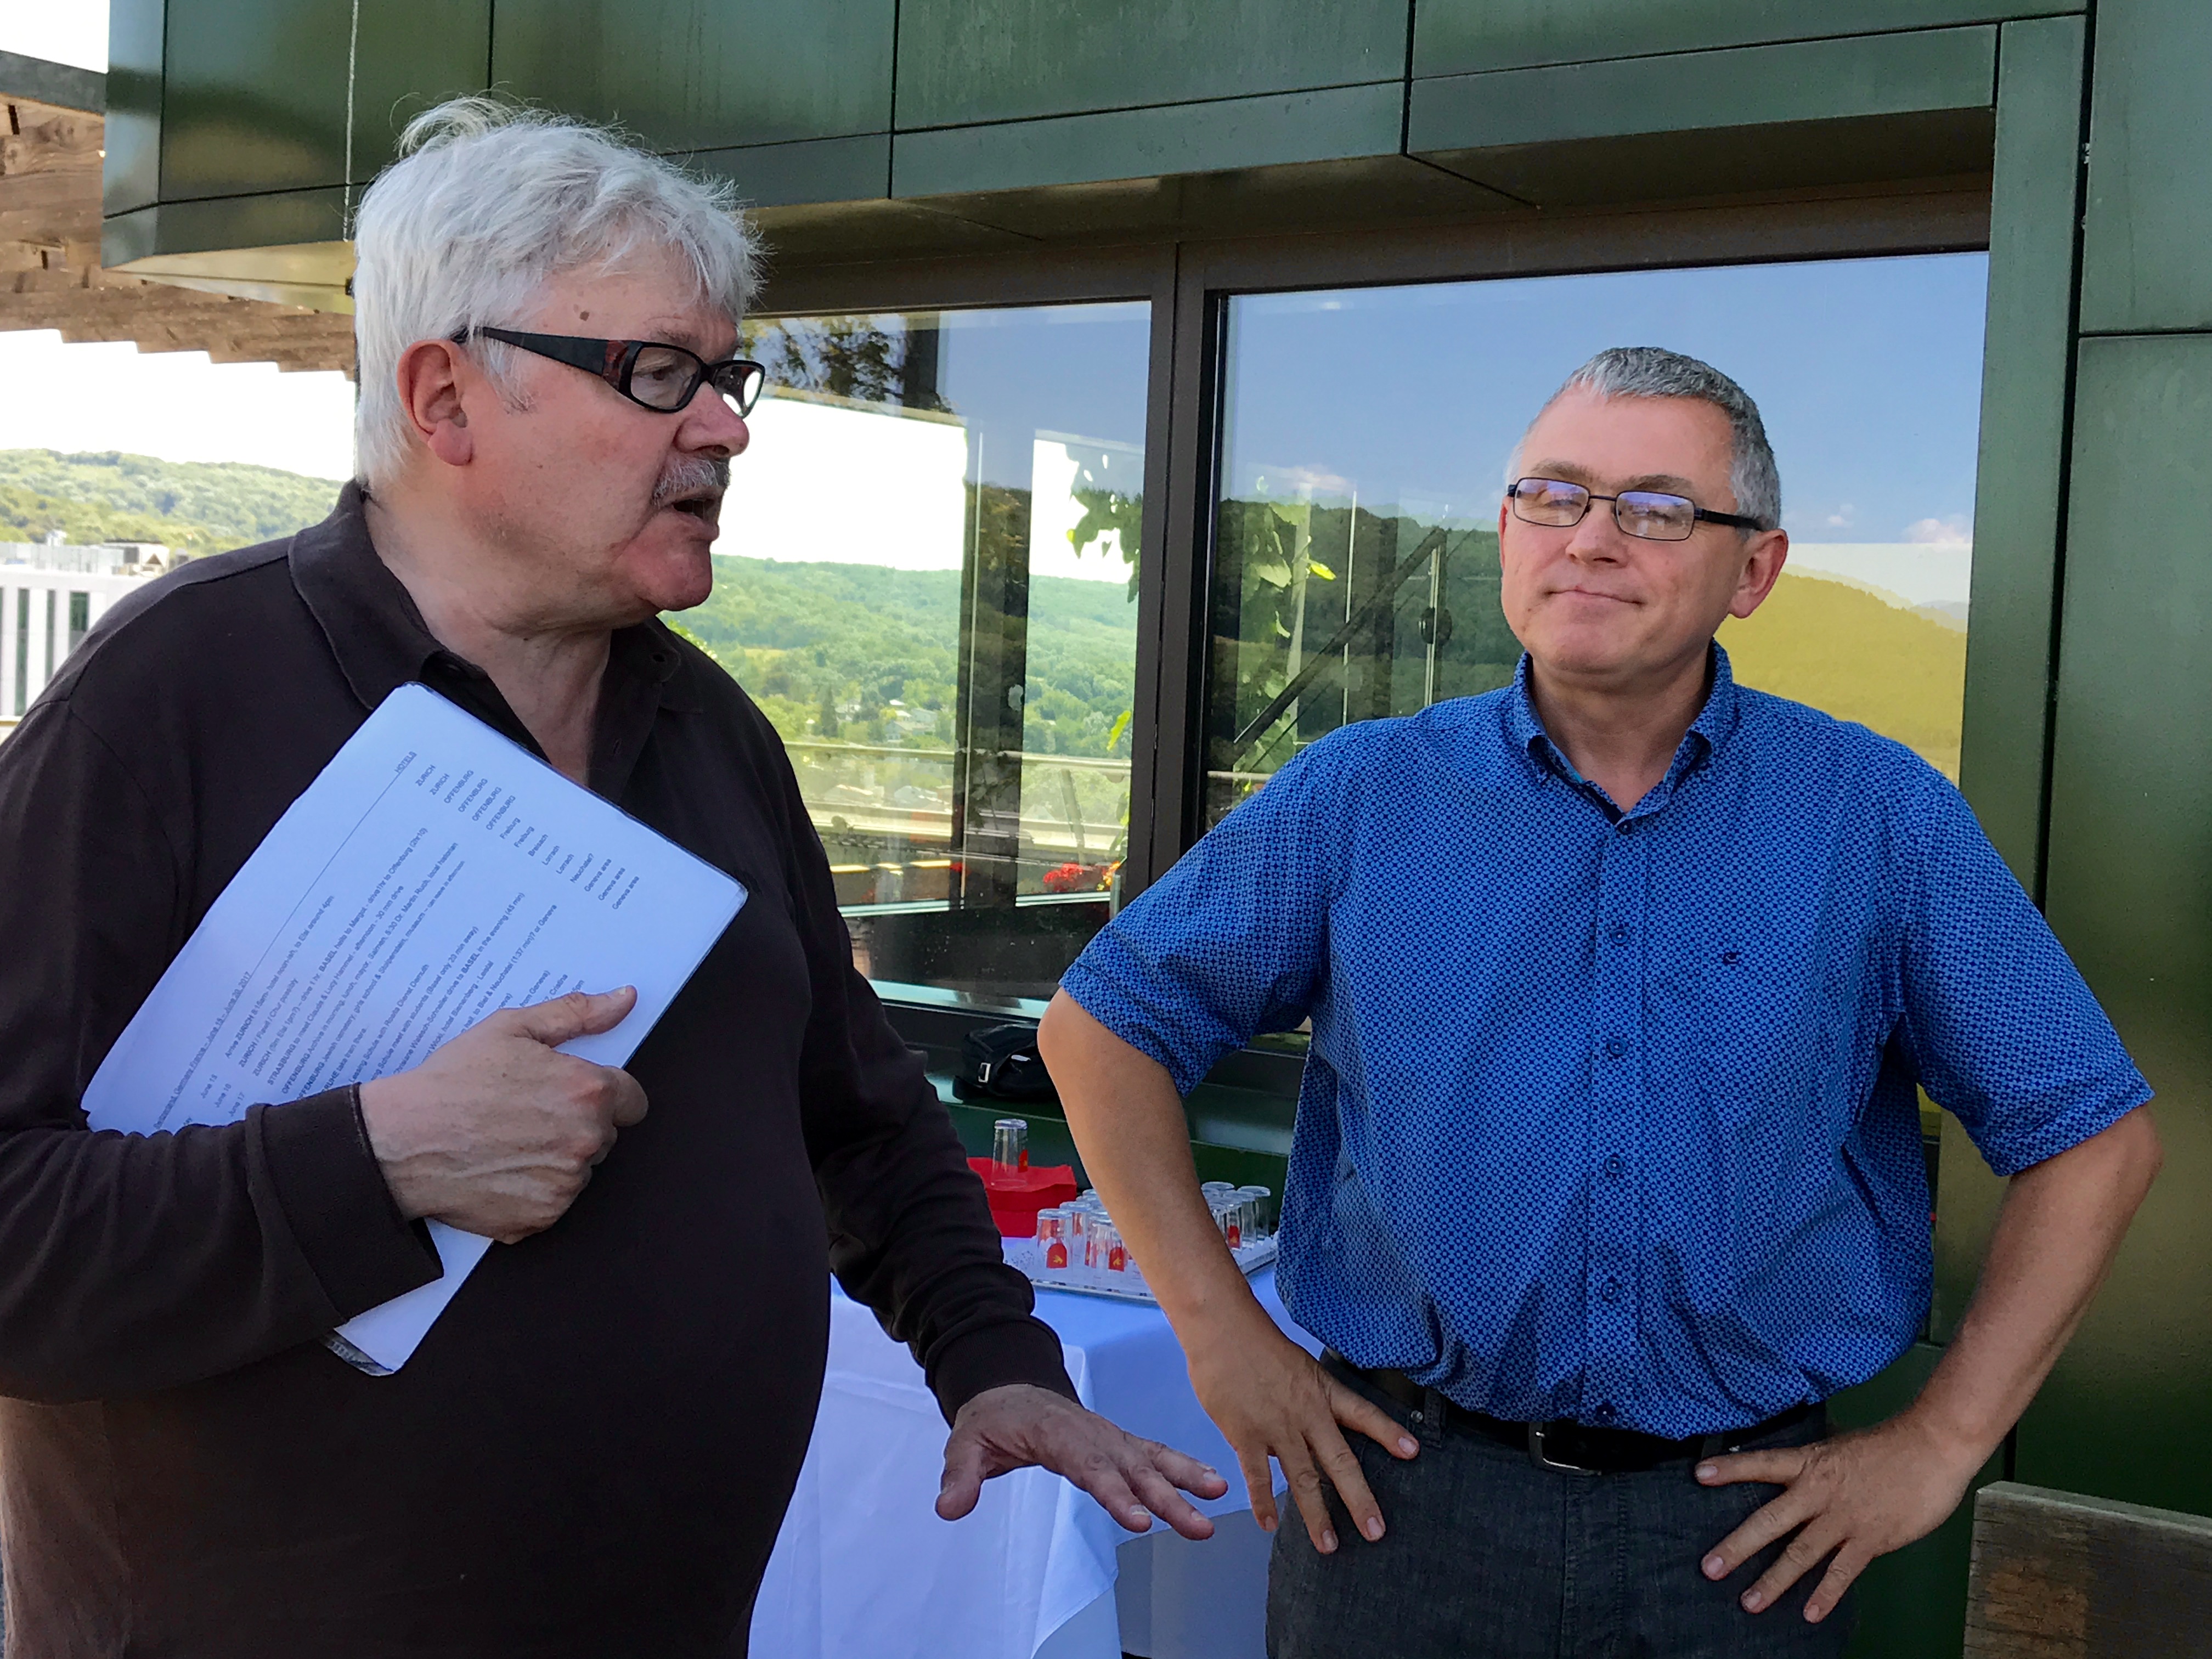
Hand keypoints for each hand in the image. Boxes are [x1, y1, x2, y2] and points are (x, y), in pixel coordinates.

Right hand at [358, 987, 648, 1243]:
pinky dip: (533, 1189)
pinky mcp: (540, 1218)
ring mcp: (564, 1186)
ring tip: (507, 1140)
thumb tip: (624, 999)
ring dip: (556, 1158)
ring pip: (579, 1169)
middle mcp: (585, 1142)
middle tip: (527, 1112)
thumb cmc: (453, 1082)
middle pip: (605, 1136)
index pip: (633, 1101)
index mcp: (587, 1093)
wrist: (400, 1141)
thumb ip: (577, 1014)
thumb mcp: (512, 1029)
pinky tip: (499, 1168)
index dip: (604, 1095)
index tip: (574, 1094)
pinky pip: (553, 1201)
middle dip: (577, 1124)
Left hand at [936, 1383, 1230, 1539]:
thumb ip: (959, 1476)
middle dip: (1167, 1499)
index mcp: (1057, 1435)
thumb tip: (948, 1508)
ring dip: (1187, 1481)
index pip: (1091, 1469)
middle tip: (1197, 1526)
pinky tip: (1213, 1484)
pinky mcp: (1119, 1443)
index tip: (1141, 1521)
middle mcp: (1092, 1435)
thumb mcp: (965, 1444)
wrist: (1009, 1391)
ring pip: (1152, 1460)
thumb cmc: (991, 1421)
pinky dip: (1185, 1467)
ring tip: (1219, 1500)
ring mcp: (1110, 1437)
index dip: (1117, 1495)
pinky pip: (1156, 1453)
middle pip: (1132, 1470)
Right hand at [1188, 1321, 1418, 1554]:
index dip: (1389, 1433)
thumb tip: (1309, 1426)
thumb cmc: (1255, 1343)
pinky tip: (1269, 1525)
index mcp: (1321, 1391)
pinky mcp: (1246, 1435)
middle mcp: (1306, 1413)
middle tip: (1376, 1531)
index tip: (1413, 1452)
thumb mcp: (1296, 1365)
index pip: (1363, 1413)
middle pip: (1339, 1462)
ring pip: (1303, 1478)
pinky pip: (1258, 1477)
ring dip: (1316, 1515)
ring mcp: (1276, 1427)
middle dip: (1359, 1499)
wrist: (1221, 1329)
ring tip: (1328, 1545)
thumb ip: (1306, 1398)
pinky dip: (1263, 1503)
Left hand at [1696, 1412, 1985, 1622]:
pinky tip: (1810, 1614)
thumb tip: (1792, 1471)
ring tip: (1748, 1602)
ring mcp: (1843, 1518)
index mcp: (1810, 1464)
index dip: (1730, 1468)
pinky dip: (1825, 1593)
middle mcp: (1819, 1491)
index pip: (1761, 1463)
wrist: (1932, 1447)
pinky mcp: (1870, 1539)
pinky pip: (1842, 1571)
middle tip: (1710, 1567)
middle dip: (1738, 1546)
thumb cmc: (1888, 1446)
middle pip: (1770, 1520)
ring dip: (1773, 1580)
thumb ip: (1815, 1465)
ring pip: (1800, 1553)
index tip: (1698, 1475)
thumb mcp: (1840, 1447)